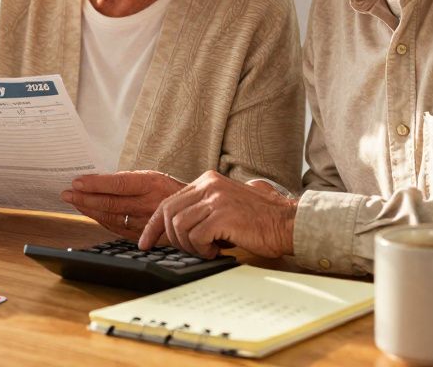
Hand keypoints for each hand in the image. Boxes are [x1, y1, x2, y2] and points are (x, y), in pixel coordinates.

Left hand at [60, 170, 184, 238]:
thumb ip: (128, 180)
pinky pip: (117, 229)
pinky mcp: (144, 235)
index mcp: (151, 184)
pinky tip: (91, 214)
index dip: (96, 184)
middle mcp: (148, 203)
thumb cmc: (168, 190)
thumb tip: (97, 181)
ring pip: (111, 217)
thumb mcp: (153, 178)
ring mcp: (146, 221)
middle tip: (67, 194)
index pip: (118, 184)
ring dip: (89, 210)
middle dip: (85, 198)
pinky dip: (101, 221)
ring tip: (74, 202)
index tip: (77, 182)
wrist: (193, 211)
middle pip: (111, 202)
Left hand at [138, 171, 297, 258]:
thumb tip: (174, 229)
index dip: (154, 225)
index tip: (146, 242)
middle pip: (169, 214)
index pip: (168, 202)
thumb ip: (201, 210)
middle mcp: (208, 185)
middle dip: (171, 238)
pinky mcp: (222, 215)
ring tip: (208, 249)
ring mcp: (215, 199)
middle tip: (188, 251)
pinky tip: (218, 249)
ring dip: (190, 246)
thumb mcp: (225, 206)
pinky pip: (196, 237)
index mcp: (207, 180)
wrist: (286, 222)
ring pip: (179, 227)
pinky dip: (202, 250)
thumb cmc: (258, 220)